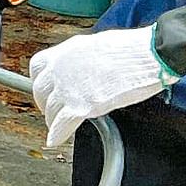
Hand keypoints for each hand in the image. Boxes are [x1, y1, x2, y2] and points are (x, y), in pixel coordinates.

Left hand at [28, 26, 174, 147]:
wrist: (148, 54)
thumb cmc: (131, 49)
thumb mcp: (96, 46)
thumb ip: (82, 59)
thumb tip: (82, 68)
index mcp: (65, 51)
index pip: (37, 67)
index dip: (41, 81)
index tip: (46, 89)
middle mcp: (61, 68)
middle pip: (40, 91)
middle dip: (46, 103)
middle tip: (53, 110)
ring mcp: (69, 87)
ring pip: (51, 109)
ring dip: (53, 119)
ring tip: (59, 125)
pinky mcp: (83, 105)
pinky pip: (62, 124)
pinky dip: (58, 134)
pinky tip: (56, 140)